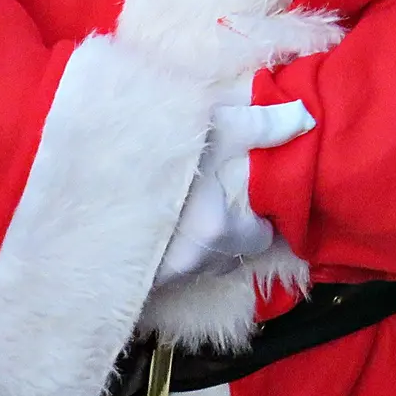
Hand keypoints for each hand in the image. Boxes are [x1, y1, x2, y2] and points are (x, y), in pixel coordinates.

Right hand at [154, 99, 315, 285]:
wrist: (89, 169)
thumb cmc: (161, 145)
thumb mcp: (215, 126)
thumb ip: (262, 126)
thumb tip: (306, 120)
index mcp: (220, 230)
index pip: (261, 240)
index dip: (260, 219)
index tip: (251, 201)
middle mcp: (195, 261)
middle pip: (231, 256)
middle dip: (232, 234)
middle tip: (220, 202)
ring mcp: (163, 273)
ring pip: (201, 265)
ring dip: (202, 246)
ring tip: (191, 212)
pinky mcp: (137, 276)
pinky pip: (170, 272)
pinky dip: (170, 253)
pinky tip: (163, 226)